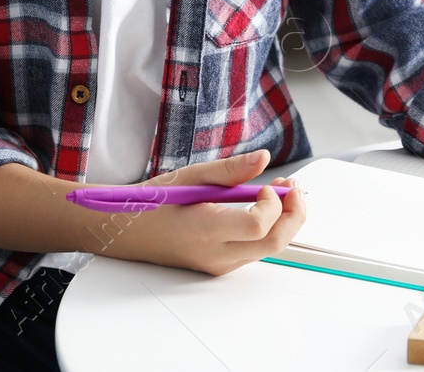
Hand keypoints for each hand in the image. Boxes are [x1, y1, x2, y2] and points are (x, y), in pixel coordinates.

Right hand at [111, 149, 304, 274]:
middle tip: (294, 188)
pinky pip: (256, 250)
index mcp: (205, 230)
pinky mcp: (221, 266)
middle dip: (294, 213)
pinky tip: (266, 207)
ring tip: (280, 192)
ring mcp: (219, 265)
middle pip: (274, 243)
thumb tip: (263, 158)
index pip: (258, 226)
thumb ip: (230, 170)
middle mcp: (215, 255)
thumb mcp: (190, 176)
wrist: (129, 232)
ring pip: (269, 249)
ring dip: (285, 220)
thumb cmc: (155, 203)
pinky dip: (270, 228)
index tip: (268, 185)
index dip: (273, 203)